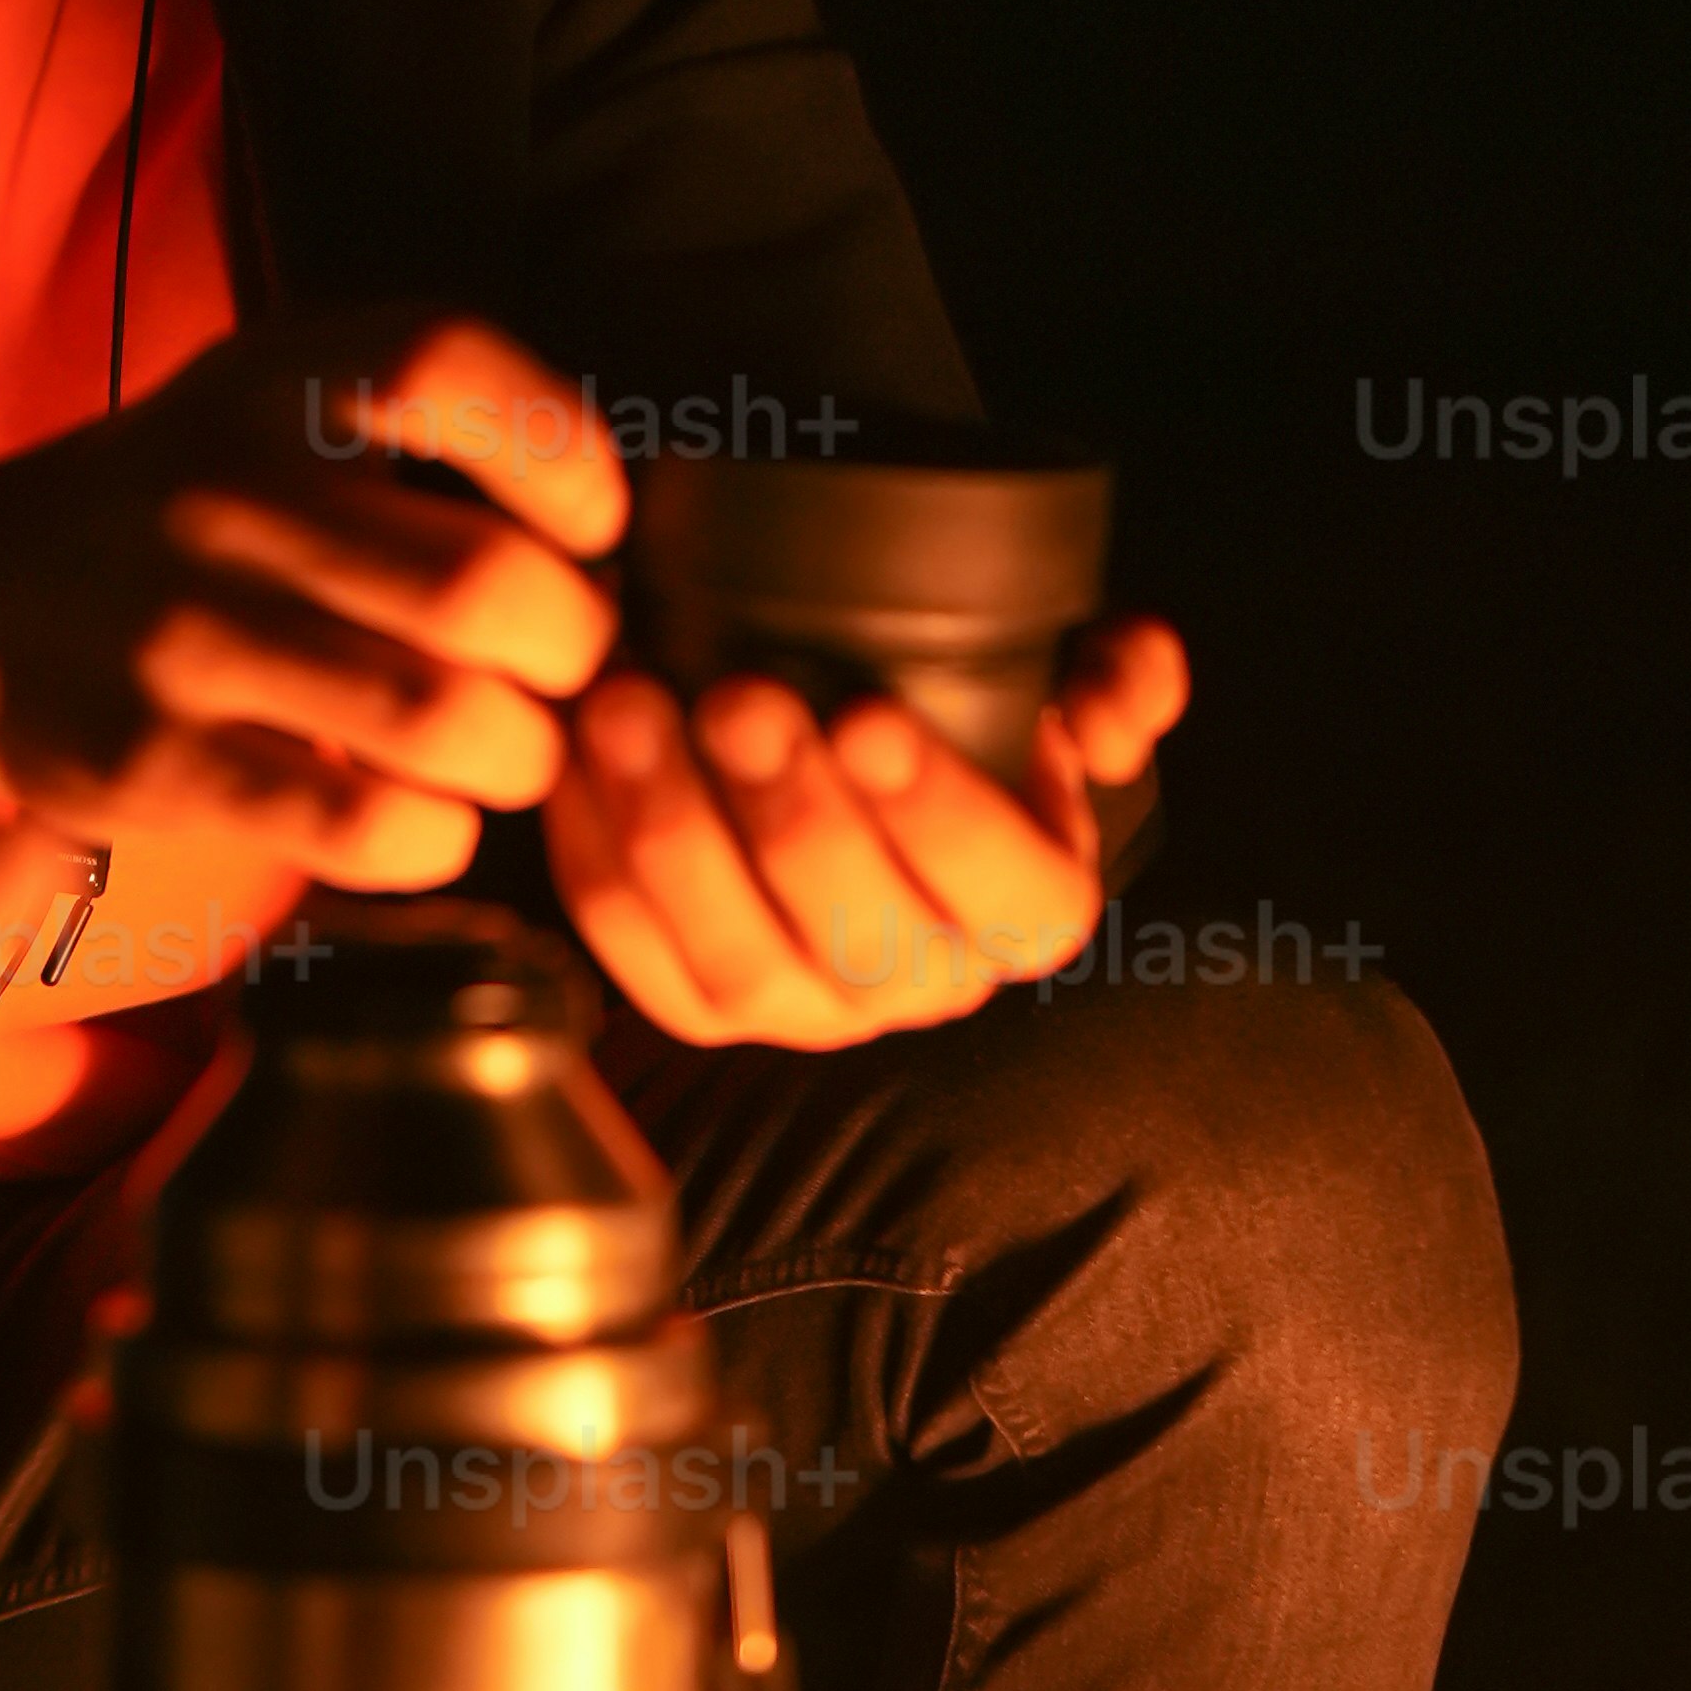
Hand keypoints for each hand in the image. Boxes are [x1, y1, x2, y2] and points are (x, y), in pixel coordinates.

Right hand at [0, 308, 624, 888]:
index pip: (446, 364)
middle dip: (570, 649)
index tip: (586, 525)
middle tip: (557, 670)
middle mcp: (223, 494)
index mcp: (266, 383)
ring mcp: (181, 634)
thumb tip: (611, 537)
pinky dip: (436, 834)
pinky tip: (426, 816)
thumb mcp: (267, 397)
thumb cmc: (175, 506)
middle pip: (484, 584)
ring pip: (442, 717)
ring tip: (503, 751)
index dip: (560, 454)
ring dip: (516, 755)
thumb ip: (419, 423)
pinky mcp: (153, 762)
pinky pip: (361, 822)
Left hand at [545, 612, 1192, 1049]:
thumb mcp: (1055, 682)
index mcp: (1030, 913)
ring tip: (626, 707)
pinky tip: (571, 753)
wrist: (848, 754)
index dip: (941, 811)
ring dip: (670, 828)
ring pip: (730, 952)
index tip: (875, 714)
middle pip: (856, 930)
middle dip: (790, 811)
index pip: (1007, 890)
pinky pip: (630, 944)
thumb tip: (1119, 694)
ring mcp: (800, 1009)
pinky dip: (595, 849)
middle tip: (738, 694)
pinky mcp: (693, 1005)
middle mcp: (923, 986)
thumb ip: (1110, 681)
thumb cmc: (957, 715)